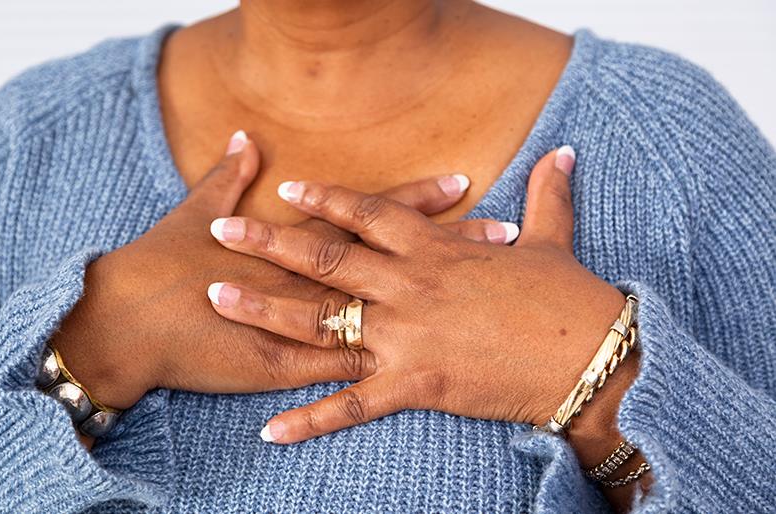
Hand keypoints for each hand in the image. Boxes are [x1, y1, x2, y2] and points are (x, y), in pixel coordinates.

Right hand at [51, 131, 517, 411]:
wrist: (127, 323)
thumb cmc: (159, 265)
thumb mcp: (197, 212)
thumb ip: (228, 178)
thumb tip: (241, 139)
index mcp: (296, 241)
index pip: (370, 215)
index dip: (418, 199)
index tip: (461, 182)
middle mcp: (312, 281)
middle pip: (396, 263)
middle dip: (452, 250)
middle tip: (506, 235)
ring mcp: (305, 327)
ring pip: (387, 317)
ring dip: (439, 313)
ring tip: (491, 304)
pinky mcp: (287, 368)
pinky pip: (345, 375)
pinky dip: (385, 372)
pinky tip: (436, 372)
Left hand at [206, 146, 628, 443]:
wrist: (591, 359)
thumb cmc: (570, 299)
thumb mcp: (553, 240)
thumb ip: (547, 197)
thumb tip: (563, 152)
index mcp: (437, 249)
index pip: (369, 214)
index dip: (327, 199)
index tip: (287, 189)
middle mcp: (410, 286)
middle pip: (326, 260)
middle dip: (270, 243)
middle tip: (221, 233)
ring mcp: (407, 337)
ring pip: (322, 322)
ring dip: (266, 311)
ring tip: (218, 301)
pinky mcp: (415, 385)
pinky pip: (351, 404)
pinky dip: (308, 418)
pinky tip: (269, 429)